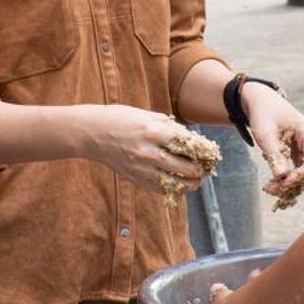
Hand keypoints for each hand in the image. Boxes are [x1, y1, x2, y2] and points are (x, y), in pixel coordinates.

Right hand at [81, 105, 213, 191]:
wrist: (92, 133)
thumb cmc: (118, 118)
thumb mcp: (145, 114)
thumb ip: (167, 124)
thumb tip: (187, 134)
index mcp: (153, 132)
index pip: (187, 144)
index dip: (202, 150)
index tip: (211, 152)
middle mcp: (149, 152)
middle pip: (184, 167)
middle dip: (200, 169)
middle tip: (207, 168)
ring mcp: (141, 168)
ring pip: (174, 183)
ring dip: (190, 183)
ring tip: (198, 180)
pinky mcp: (135, 178)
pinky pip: (159, 188)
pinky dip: (173, 189)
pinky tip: (180, 185)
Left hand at [241, 85, 303, 200]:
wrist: (263, 104)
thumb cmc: (264, 116)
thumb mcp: (265, 135)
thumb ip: (275, 155)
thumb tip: (282, 177)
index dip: (299, 176)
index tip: (281, 185)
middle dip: (293, 183)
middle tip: (269, 189)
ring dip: (291, 184)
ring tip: (269, 187)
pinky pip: (302, 171)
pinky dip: (289, 179)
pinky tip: (273, 183)